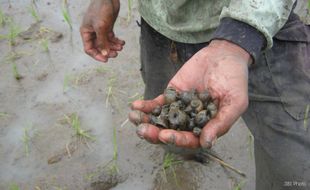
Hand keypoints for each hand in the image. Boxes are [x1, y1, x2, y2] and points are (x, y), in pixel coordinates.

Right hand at [80, 0, 124, 61]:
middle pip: (99, 48)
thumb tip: (105, 54)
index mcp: (86, 33)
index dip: (97, 55)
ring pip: (106, 43)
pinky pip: (111, 38)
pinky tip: (122, 42)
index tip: (106, 59)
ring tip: (121, 47)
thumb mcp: (101, 27)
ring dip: (113, 47)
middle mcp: (92, 33)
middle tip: (116, 54)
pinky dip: (116, 41)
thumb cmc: (101, 9)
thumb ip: (103, 41)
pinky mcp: (107, 27)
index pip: (89, 49)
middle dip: (108, 51)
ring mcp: (100, 30)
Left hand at [129, 40, 251, 148]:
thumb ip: (221, 123)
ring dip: (146, 121)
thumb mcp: (235, 102)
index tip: (165, 135)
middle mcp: (191, 120)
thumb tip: (206, 143)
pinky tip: (135, 106)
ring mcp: (180, 107)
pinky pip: (158, 103)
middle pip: (171, 132)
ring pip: (161, 119)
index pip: (190, 139)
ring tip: (135, 118)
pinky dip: (146, 106)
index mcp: (207, 127)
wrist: (224, 55)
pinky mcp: (172, 94)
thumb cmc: (235, 80)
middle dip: (155, 134)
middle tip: (143, 130)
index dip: (177, 140)